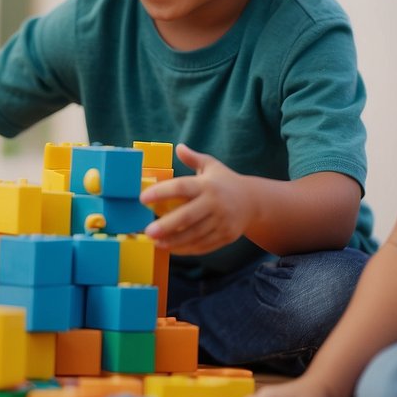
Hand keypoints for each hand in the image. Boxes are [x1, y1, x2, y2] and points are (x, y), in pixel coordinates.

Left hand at [139, 144, 255, 254]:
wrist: (253, 202)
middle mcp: (215, 203)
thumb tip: (178, 147)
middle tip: (148, 231)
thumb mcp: (212, 166)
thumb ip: (193, 158)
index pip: (181, 187)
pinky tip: (170, 248)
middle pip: (187, 216)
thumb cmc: (225, 182)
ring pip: (194, 235)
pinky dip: (186, 249)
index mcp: (207, 185)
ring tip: (155, 242)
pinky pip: (203, 245)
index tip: (143, 198)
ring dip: (173, 241)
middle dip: (167, 225)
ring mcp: (222, 221)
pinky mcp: (226, 236)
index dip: (161, 192)